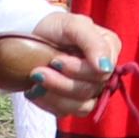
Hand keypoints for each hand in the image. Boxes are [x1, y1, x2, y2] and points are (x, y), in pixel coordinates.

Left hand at [0, 10, 122, 117]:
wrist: (29, 33)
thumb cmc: (53, 26)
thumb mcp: (73, 24)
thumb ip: (93, 42)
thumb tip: (105, 68)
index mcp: (109, 51)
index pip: (103, 73)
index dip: (79, 71)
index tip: (55, 61)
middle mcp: (102, 72)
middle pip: (91, 90)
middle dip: (61, 83)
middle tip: (37, 72)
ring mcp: (88, 88)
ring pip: (82, 106)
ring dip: (55, 96)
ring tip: (34, 82)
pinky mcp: (71, 100)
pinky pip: (66, 112)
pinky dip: (49, 103)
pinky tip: (35, 91)